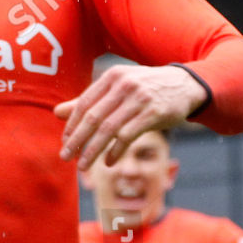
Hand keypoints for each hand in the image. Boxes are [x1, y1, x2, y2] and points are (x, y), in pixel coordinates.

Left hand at [55, 64, 206, 169]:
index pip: (84, 103)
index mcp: (112, 77)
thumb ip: (89, 100)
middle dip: (77, 140)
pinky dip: (115, 151)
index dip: (72, 124)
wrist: (185, 85)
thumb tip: (56, 113)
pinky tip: (108, 162)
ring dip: (93, 150)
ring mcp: (139, 99)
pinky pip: (127, 136)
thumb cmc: (145, 88)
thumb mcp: (117, 88)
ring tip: (82, 166)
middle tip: (65, 157)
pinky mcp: (153, 114)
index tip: (64, 141)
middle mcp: (124, 85)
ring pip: (108, 129)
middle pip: (93, 117)